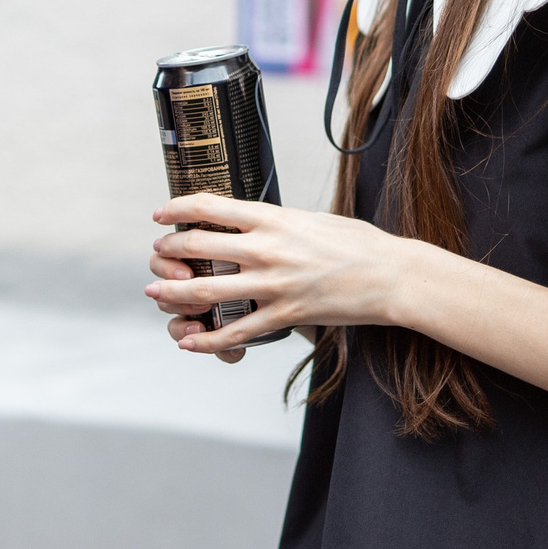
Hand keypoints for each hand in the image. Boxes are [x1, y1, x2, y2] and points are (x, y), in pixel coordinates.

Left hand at [145, 195, 419, 355]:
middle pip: (199, 246)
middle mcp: (268, 248)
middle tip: (157, 254)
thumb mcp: (312, 218)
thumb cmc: (358, 244)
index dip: (177, 209)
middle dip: (169, 251)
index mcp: (274, 217)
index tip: (161, 215)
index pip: (210, 206)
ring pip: (207, 290)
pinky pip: (236, 330)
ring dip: (173, 293)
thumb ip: (278, 221)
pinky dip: (208, 339)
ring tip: (156, 293)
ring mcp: (274, 284)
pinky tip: (190, 342)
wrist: (391, 275)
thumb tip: (252, 222)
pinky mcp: (285, 315)